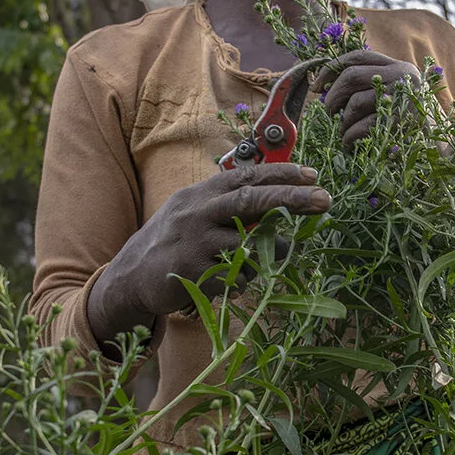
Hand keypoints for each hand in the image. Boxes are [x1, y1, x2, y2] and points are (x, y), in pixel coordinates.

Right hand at [87, 162, 329, 350]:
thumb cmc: (174, 242)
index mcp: (200, 193)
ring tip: (274, 258)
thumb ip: (228, 205)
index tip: (312, 174)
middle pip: (250, 200)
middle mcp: (196, 212)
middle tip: (324, 200)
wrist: (130, 276)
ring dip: (269, 255)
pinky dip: (243, 280)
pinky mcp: (192, 272)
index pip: (245, 176)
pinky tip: (234, 281)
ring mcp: (193, 242)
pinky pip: (235, 277)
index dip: (280, 173)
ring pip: (249, 246)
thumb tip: (279, 200)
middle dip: (291, 199)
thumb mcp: (195, 212)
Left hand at [311, 50, 423, 146]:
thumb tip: (325, 85)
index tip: (317, 86)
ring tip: (343, 131)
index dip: (331, 69)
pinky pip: (362, 126)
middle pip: (351, 76)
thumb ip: (368, 83)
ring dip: (342, 121)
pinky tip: (349, 142)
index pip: (358, 57)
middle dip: (333, 96)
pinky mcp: (400, 122)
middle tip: (329, 112)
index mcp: (398, 66)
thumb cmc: (406, 119)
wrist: (437, 144)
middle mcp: (403, 77)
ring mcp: (403, 99)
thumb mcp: (392, 93)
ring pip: (354, 103)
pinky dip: (350, 136)